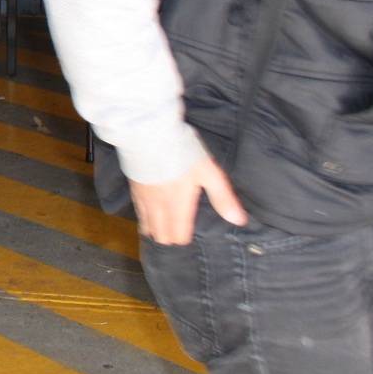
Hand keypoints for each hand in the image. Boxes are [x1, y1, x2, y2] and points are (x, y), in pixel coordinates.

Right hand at [131, 155, 247, 244]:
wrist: (147, 133)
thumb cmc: (182, 152)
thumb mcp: (208, 172)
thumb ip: (222, 198)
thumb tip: (239, 221)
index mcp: (178, 206)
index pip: (179, 236)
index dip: (185, 240)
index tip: (191, 237)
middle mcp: (159, 207)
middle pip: (161, 236)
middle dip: (170, 239)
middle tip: (179, 235)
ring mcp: (143, 199)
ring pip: (147, 228)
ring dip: (156, 232)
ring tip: (165, 230)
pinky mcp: (133, 189)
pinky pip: (138, 214)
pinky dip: (145, 221)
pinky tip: (150, 216)